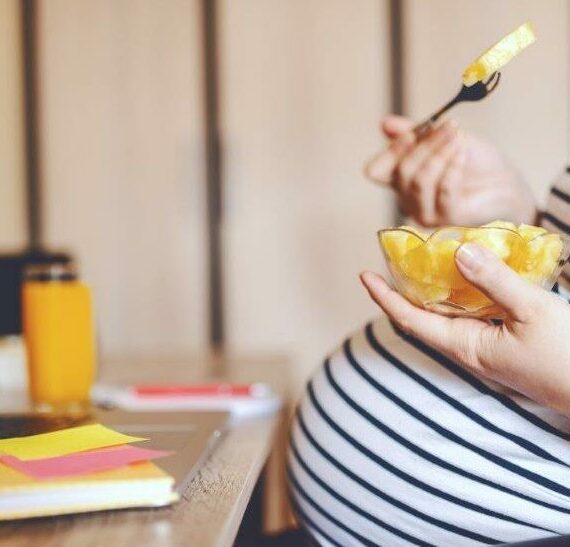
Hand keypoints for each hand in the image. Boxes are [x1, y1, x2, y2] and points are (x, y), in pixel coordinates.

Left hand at [360, 244, 569, 415]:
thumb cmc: (568, 358)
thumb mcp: (532, 311)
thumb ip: (495, 281)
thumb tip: (459, 252)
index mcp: (464, 345)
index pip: (409, 319)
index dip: (385, 297)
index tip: (365, 275)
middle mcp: (468, 347)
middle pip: (424, 314)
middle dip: (407, 286)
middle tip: (400, 256)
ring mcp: (485, 345)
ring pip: (449, 312)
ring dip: (436, 286)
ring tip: (429, 258)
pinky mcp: (503, 340)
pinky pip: (473, 312)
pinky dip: (465, 290)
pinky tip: (472, 273)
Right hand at [364, 115, 536, 226]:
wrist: (509, 185)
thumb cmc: (477, 165)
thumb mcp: (446, 140)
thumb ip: (417, 133)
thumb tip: (384, 124)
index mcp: (402, 181)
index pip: (375, 171)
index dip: (390, 151)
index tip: (413, 132)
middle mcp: (408, 200)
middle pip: (401, 171)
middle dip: (425, 145)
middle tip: (449, 127)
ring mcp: (426, 213)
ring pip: (419, 181)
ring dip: (440, 153)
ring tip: (459, 138)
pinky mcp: (448, 218)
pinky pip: (443, 189)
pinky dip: (453, 166)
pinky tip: (464, 154)